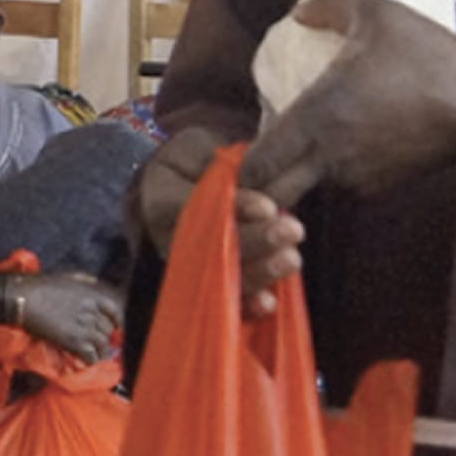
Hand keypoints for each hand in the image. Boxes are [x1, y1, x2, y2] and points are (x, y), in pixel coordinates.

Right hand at [20, 274, 123, 363]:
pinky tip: (86, 361)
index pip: (115, 311)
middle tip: (98, 343)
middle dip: (104, 337)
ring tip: (94, 355)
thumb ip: (84, 280)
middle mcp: (93, 312)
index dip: (117, 322)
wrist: (25, 299)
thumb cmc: (41, 286)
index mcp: (92, 296)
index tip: (116, 328)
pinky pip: (91, 356)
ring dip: (99, 351)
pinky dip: (90, 360)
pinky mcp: (74, 342)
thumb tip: (93, 282)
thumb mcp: (68, 277)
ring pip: (102, 345)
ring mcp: (85, 328)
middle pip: (108, 330)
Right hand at [136, 126, 304, 318]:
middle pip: (211, 248)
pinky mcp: (206, 282)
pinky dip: (246, 304)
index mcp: (164, 200)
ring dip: (259, 272)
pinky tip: (268, 303)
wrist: (180, 185)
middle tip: (292, 231)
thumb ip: (224, 166)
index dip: (237, 209)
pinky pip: (223, 300)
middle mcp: (171, 239)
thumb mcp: (199, 151)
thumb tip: (259, 179)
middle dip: (255, 241)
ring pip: (219, 277)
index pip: (201, 208)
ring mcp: (188, 264)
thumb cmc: (195, 164)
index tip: (268, 206)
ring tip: (291, 259)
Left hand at [241, 0, 455, 207]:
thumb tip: (300, 12)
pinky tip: (339, 148)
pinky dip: (329, 175)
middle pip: (271, 193)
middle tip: (255, 164)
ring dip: (294, 177)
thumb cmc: (429, 60)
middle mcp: (328, 157)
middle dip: (256, 188)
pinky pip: (340, 186)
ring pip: (305, 189)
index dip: (237, 167)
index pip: (256, 164)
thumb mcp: (380, 13)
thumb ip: (332, 3)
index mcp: (316, 119)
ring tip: (296, 150)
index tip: (235, 152)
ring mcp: (354, 178)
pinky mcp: (380, 186)